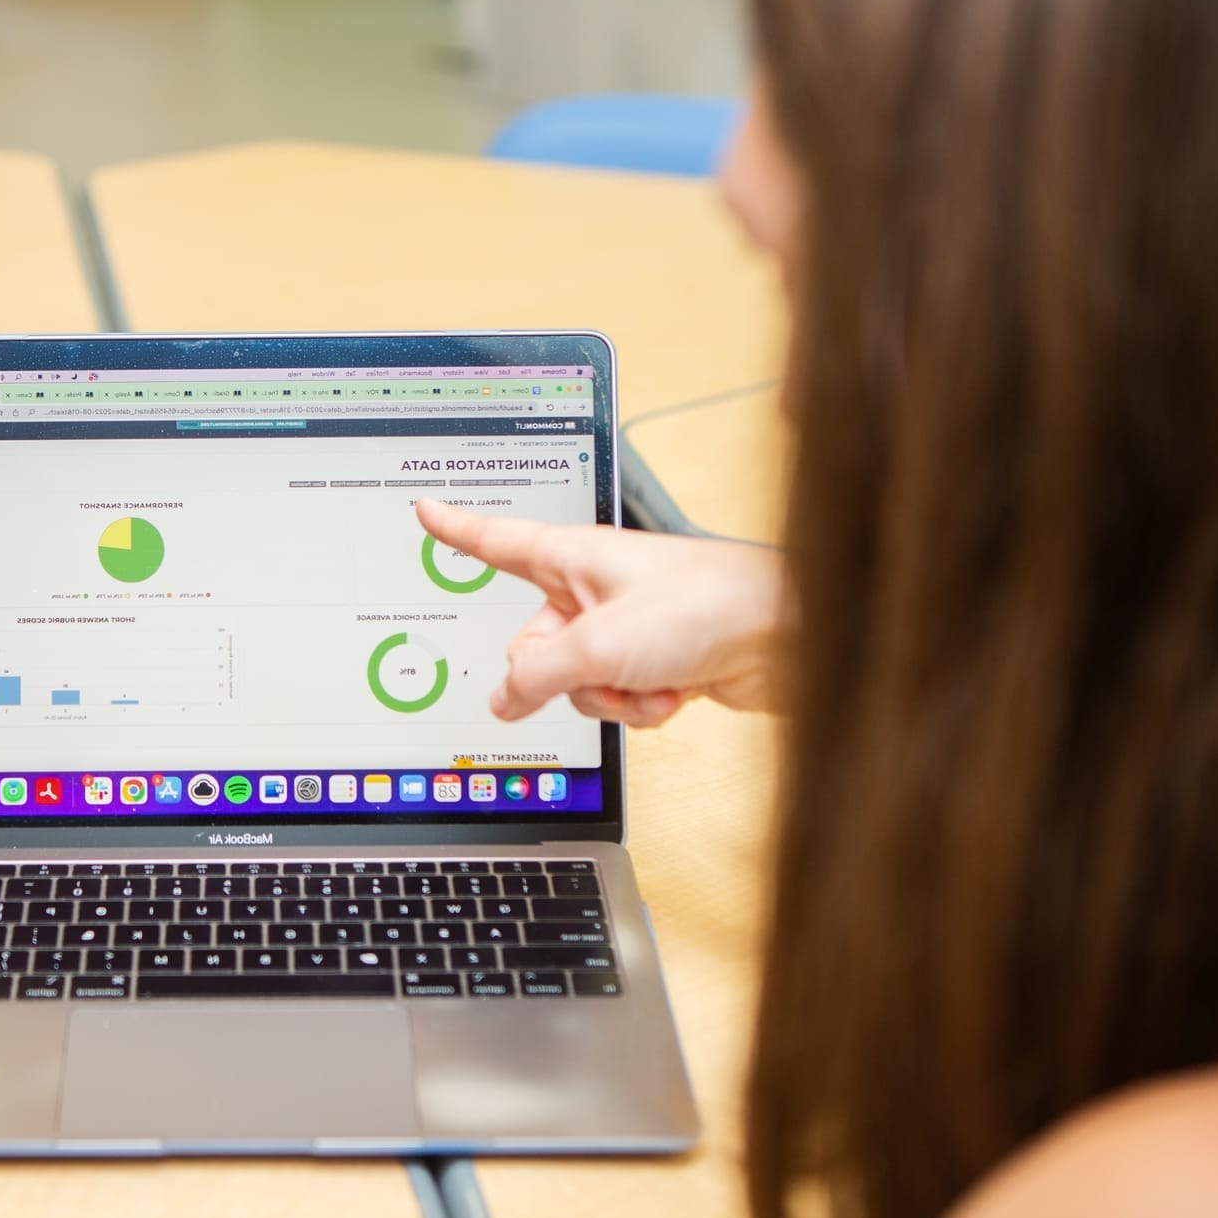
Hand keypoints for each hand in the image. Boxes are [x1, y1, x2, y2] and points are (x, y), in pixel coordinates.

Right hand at [415, 499, 786, 726]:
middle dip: (560, 675)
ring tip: (649, 684)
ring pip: (578, 681)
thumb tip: (502, 699)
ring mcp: (628, 627)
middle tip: (591, 674)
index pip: (497, 540)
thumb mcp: (597, 645)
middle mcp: (596, 589)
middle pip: (534, 643)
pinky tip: (675, 695)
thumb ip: (536, 675)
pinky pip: (621, 698)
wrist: (790, 635)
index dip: (457, 528)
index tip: (427, 509)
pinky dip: (643, 708)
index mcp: (574, 558)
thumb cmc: (707, 605)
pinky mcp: (659, 661)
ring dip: (609, 698)